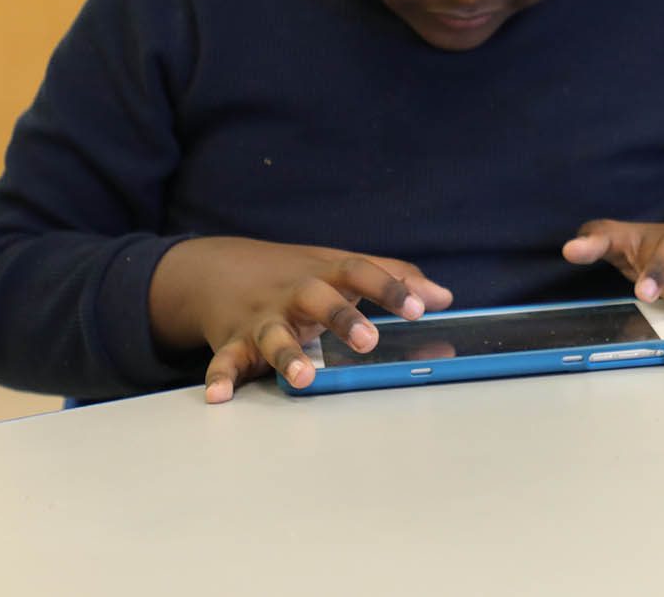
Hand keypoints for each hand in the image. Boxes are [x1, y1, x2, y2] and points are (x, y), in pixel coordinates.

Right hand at [149, 237, 451, 402]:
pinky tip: (220, 395)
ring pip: (272, 334)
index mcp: (326, 274)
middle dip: (342, 318)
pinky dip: (220, 376)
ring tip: (304, 377)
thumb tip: (444, 297)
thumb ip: (393, 278)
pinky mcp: (233, 341)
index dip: (391, 288)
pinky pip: (225, 360)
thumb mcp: (342, 268)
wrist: (219, 268)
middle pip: (318, 298)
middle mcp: (294, 293)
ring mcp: (261, 317)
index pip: (362, 272)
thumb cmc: (297, 274)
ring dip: (286, 354)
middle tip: (369, 341)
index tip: (420, 307)